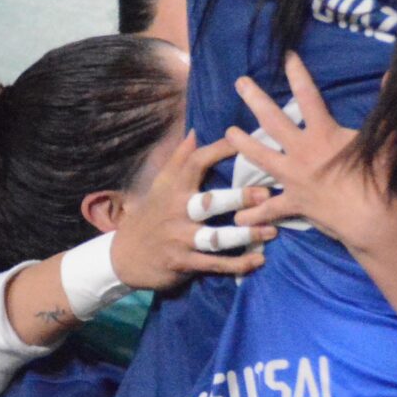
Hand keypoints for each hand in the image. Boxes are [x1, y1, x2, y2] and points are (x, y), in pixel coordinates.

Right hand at [111, 132, 277, 292]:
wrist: (124, 257)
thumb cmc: (151, 216)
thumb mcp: (159, 187)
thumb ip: (179, 160)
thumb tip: (195, 131)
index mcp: (173, 189)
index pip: (195, 163)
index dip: (219, 150)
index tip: (246, 140)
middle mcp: (176, 212)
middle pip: (210, 202)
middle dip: (239, 198)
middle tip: (267, 195)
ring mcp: (179, 239)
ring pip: (216, 237)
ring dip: (245, 235)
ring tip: (272, 230)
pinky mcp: (183, 263)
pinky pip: (214, 264)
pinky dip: (237, 264)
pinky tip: (258, 260)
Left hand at [224, 55, 396, 252]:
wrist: (369, 217)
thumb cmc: (379, 177)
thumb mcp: (386, 139)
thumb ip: (384, 109)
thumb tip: (390, 75)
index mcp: (322, 133)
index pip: (308, 96)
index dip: (297, 74)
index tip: (287, 56)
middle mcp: (302, 151)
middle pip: (272, 121)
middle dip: (255, 99)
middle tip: (240, 83)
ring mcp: (293, 177)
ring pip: (261, 157)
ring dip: (243, 144)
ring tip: (228, 132)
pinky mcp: (293, 203)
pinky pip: (269, 209)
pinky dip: (254, 214)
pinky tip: (239, 217)